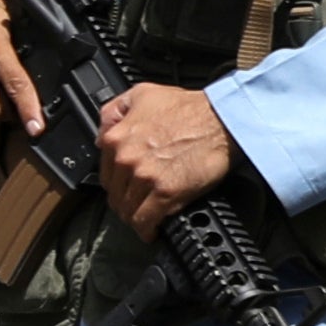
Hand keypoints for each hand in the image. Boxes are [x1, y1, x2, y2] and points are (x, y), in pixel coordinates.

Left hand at [89, 78, 239, 234]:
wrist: (222, 118)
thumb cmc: (190, 108)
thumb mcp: (142, 94)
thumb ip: (114, 112)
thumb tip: (102, 133)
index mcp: (117, 138)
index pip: (104, 174)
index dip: (116, 185)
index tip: (124, 189)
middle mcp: (126, 159)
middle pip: (115, 195)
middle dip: (124, 203)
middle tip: (135, 206)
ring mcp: (144, 177)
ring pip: (127, 210)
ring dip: (134, 218)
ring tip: (143, 220)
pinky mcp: (165, 192)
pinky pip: (145, 220)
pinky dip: (146, 229)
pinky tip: (151, 231)